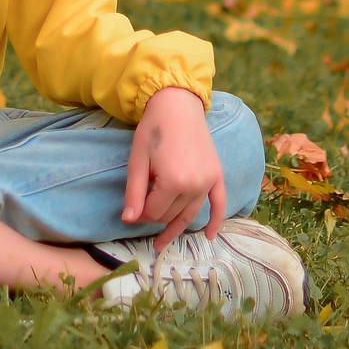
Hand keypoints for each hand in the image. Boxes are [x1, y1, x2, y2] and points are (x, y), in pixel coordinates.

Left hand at [121, 87, 225, 252]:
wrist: (177, 105)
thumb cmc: (153, 130)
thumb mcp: (137, 160)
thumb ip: (134, 192)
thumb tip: (128, 220)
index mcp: (174, 182)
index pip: (154, 213)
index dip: (140, 214)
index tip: (132, 209)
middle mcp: (195, 185)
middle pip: (171, 215)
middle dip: (155, 217)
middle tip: (141, 213)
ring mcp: (209, 181)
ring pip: (190, 214)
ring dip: (177, 229)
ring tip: (162, 244)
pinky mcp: (217, 175)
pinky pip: (219, 204)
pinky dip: (215, 221)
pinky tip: (209, 236)